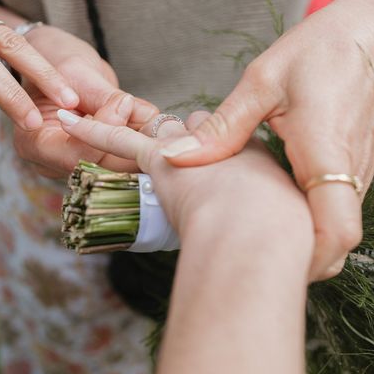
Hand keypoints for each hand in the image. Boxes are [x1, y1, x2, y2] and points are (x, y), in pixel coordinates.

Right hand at [14, 25, 158, 177]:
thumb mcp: (76, 71)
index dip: (106, 131)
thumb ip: (105, 97)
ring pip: (121, 166)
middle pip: (102, 167)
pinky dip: (145, 142)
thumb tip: (137, 112)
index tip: (124, 102)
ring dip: (144, 145)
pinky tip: (159, 127)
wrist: (53, 61)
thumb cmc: (53, 59)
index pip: (76, 155)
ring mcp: (80, 163)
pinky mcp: (100, 158)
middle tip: (160, 122)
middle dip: (133, 144)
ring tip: (162, 123)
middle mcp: (56, 162)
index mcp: (36, 144)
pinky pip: (127, 158)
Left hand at [56, 105, 312, 373]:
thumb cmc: (286, 234)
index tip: (231, 171)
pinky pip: (121, 139)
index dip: (231, 151)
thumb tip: (293, 250)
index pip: (240, 140)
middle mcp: (228, 141)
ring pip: (171, 126)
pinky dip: (96, 130)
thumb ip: (291, 229)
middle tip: (199, 162)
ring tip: (148, 134)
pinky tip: (74, 123)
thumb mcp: (299, 227)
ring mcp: (194, 148)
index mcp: (263, 154)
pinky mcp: (161, 158)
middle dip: (204, 139)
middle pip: (209, 128)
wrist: (260, 232)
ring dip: (162, 131)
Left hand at [150, 0, 373, 280]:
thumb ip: (223, 127)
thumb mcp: (264, 82)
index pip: (337, 234)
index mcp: (327, 155)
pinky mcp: (356, 166)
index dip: (307, 261)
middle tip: (247, 254)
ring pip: (333, 226)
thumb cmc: (323, 51)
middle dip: (296, 258)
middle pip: (334, 243)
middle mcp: (350, 174)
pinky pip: (334, 205)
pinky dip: (307, 215)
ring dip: (300, 237)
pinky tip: (273, 200)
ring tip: (254, 229)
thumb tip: (175, 156)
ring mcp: (358, 173)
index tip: (270, 266)